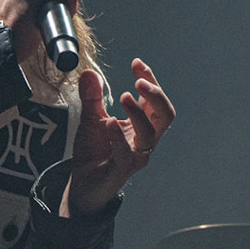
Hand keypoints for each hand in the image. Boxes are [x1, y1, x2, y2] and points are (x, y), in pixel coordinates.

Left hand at [63, 58, 174, 216]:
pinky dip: (118, 136)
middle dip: (156, 95)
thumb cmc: (95, 153)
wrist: (84, 185)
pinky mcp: (121, 169)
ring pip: (150, 133)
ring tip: (123, 97)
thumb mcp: (91, 119)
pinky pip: (126, 153)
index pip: (155, 99)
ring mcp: (136, 155)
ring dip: (139, 113)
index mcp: (142, 125)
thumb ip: (92, 97)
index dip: (150, 79)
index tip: (137, 63)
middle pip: (165, 115)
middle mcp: (145, 140)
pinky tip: (110, 122)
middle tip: (139, 82)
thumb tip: (88, 73)